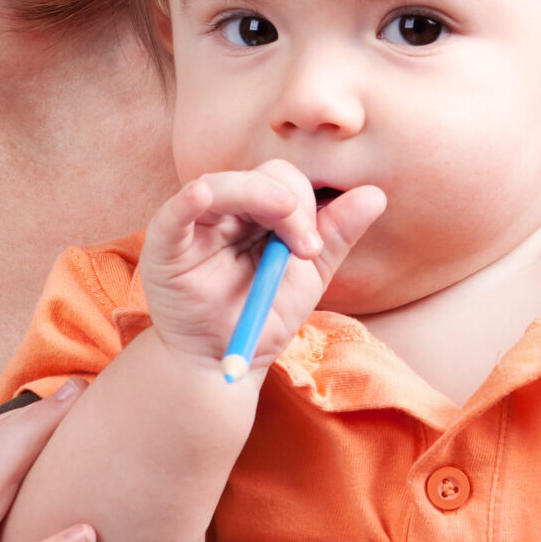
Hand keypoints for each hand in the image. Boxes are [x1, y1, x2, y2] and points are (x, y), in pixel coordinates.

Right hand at [135, 162, 383, 371]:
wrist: (226, 365)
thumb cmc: (262, 319)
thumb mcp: (308, 276)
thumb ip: (336, 235)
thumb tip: (376, 193)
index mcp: (257, 212)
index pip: (283, 182)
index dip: (304, 204)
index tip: (313, 248)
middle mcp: (225, 211)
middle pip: (258, 176)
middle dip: (290, 204)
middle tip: (305, 248)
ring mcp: (193, 225)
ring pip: (221, 184)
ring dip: (257, 197)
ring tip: (285, 232)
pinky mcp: (164, 246)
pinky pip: (173, 213)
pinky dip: (187, 201)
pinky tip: (199, 195)